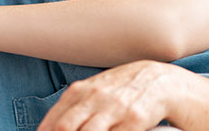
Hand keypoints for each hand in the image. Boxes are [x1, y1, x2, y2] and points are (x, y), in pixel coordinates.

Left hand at [36, 60, 184, 130]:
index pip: (54, 121)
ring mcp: (115, 108)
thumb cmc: (121, 89)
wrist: (159, 81)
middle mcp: (95, 98)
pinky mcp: (134, 119)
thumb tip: (48, 127)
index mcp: (80, 92)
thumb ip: (72, 107)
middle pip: (66, 128)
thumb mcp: (93, 91)